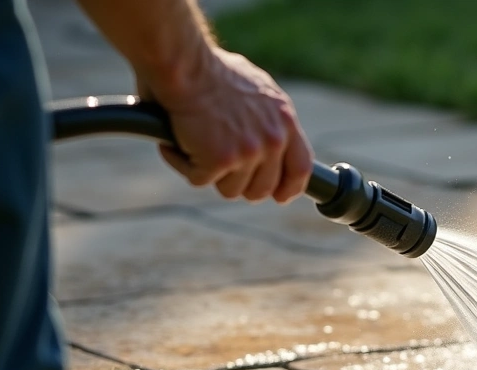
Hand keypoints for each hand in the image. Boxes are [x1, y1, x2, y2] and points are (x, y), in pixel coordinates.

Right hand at [136, 47, 312, 203]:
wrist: (185, 64)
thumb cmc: (212, 69)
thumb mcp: (258, 89)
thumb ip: (269, 117)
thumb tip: (268, 138)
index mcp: (285, 121)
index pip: (301, 168)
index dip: (290, 188)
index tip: (279, 197)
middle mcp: (273, 140)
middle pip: (263, 189)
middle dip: (240, 185)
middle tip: (219, 167)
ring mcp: (248, 152)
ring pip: (230, 190)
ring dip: (210, 173)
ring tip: (195, 143)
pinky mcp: (220, 160)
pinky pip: (199, 179)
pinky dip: (182, 163)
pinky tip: (175, 141)